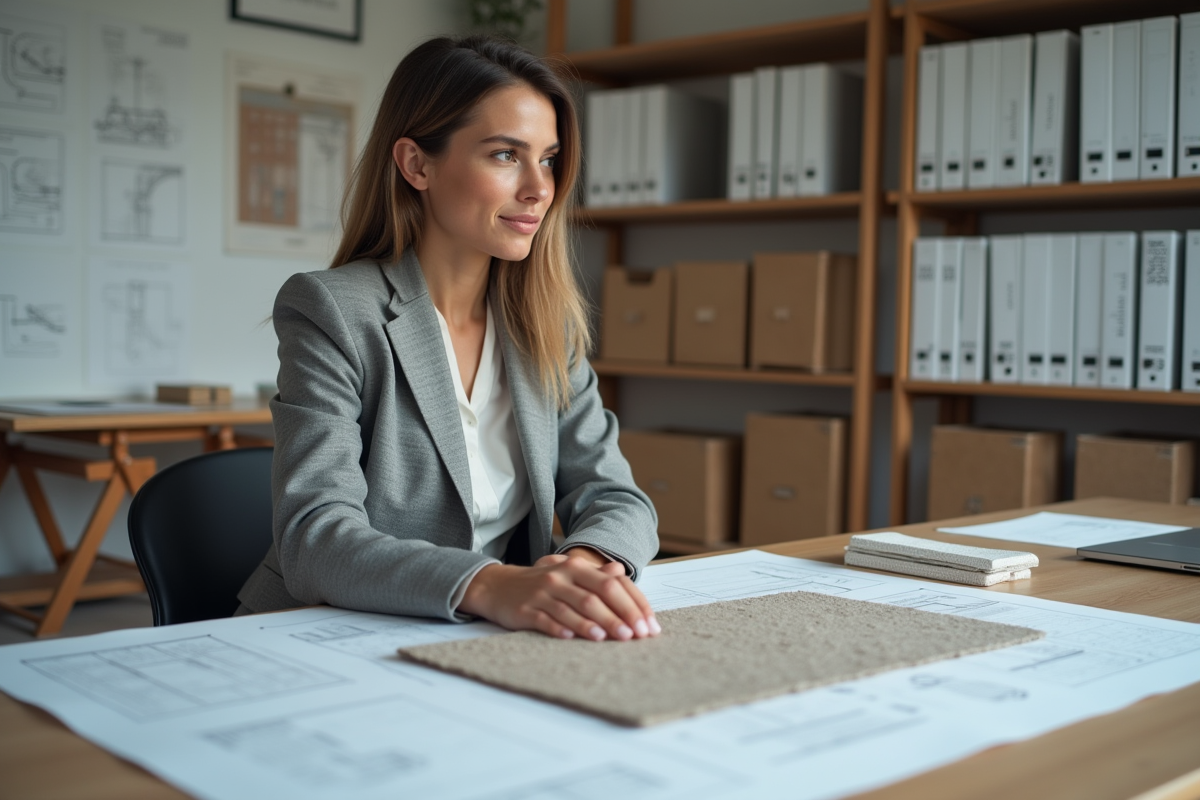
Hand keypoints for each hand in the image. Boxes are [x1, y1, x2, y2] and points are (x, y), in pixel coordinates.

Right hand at [459, 551, 660, 641]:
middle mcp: (561, 577)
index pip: (613, 584)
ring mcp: (542, 594)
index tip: (649, 624)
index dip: (633, 604)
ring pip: (574, 608)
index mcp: (576, 567)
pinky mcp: (526, 610)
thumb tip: (621, 572)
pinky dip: (561, 629)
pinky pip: (546, 620)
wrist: (497, 586)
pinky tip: (574, 638)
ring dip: (595, 624)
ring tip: (613, 638)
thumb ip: (595, 576)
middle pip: (597, 596)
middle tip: (636, 635)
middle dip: (620, 616)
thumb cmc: (542, 585)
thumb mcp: (568, 574)